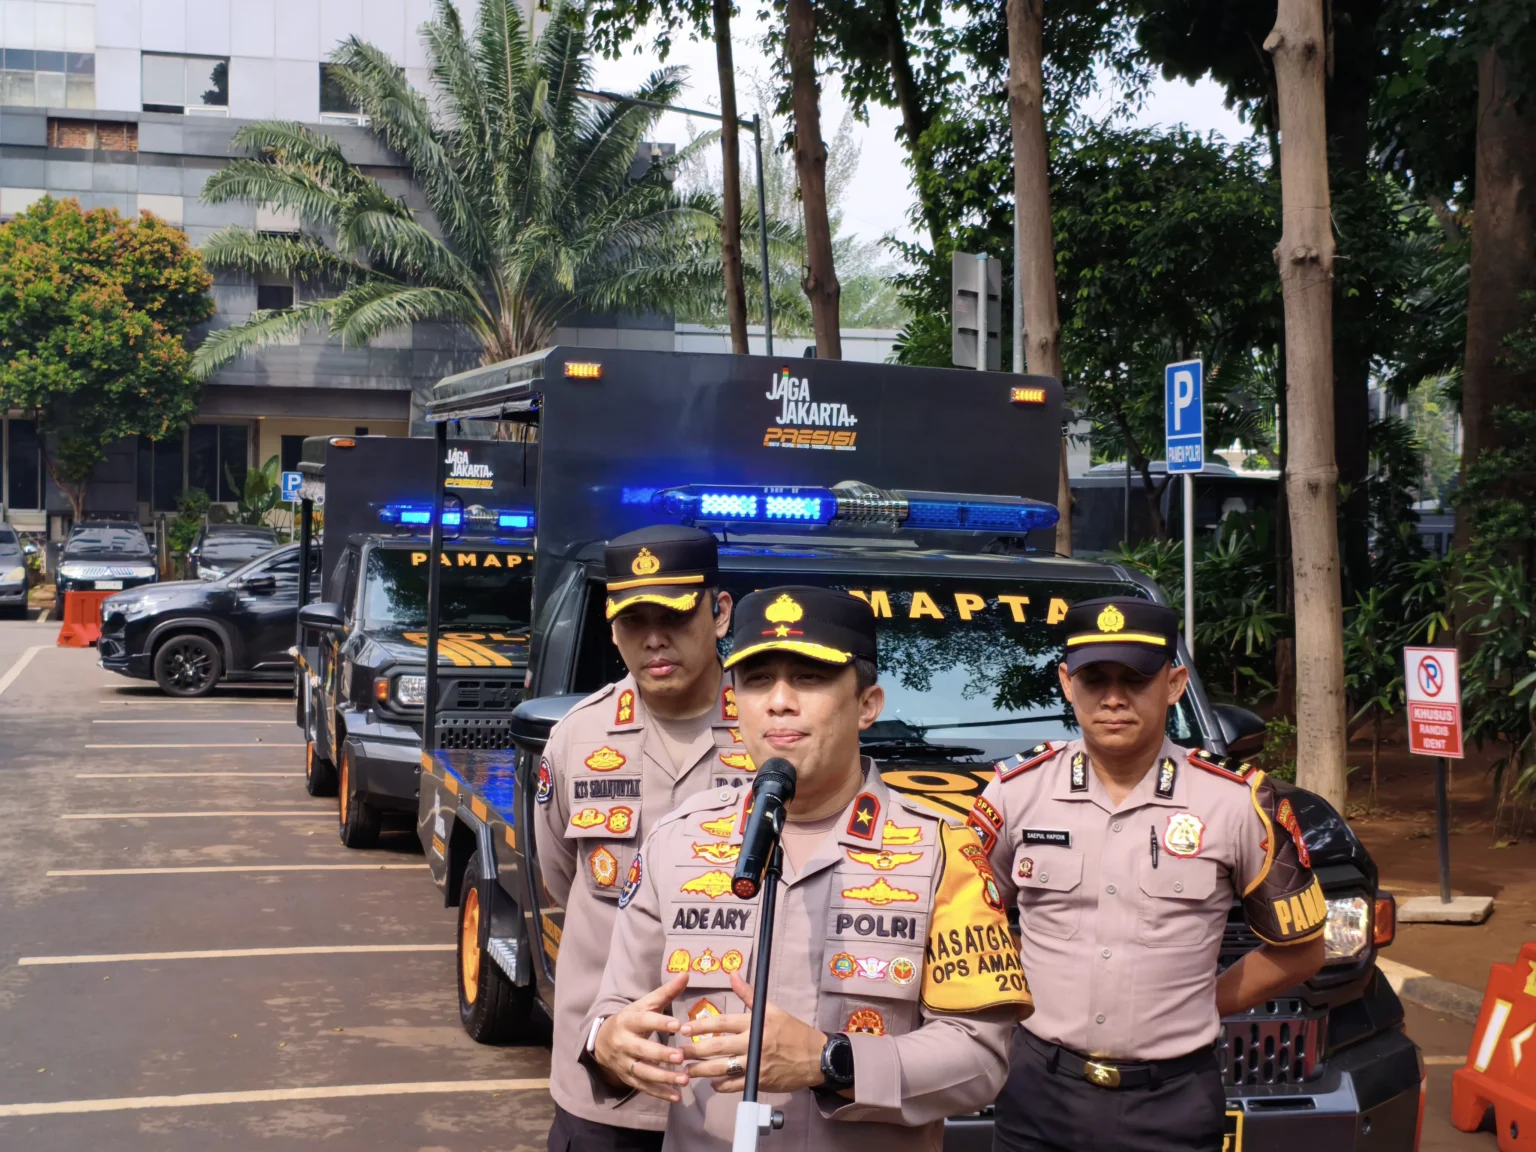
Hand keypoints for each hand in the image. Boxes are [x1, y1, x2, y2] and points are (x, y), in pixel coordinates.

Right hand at [594, 973, 691, 1102]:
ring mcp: (624, 1063)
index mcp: (628, 1021)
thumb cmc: (632, 1019)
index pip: (644, 1021)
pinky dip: (659, 1094)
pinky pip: (643, 1087)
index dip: (660, 1023)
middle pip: (642, 1050)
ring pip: (643, 1072)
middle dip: (661, 1054)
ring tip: (684, 1079)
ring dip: (663, 1078)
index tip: (678, 1025)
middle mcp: (623, 1043)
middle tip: (681, 1057)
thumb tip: (686, 973)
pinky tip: (676, 1096)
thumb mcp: (644, 1004)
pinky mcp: (627, 1078)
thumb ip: (666, 992)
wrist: (603, 1040)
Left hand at [680, 973, 827, 1094]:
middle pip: (717, 1048)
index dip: (701, 1026)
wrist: (815, 1057)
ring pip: (722, 1069)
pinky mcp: (759, 1081)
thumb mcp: (772, 1009)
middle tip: (677, 1052)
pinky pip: (734, 1085)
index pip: (722, 1024)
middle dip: (694, 1051)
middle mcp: (753, 1044)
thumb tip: (733, 974)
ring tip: (687, 1070)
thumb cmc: (792, 1031)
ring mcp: (755, 1065)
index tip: (684, 1028)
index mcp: (755, 1024)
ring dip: (702, 1071)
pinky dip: (720, 1085)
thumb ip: (748, 995)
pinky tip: (711, 1083)